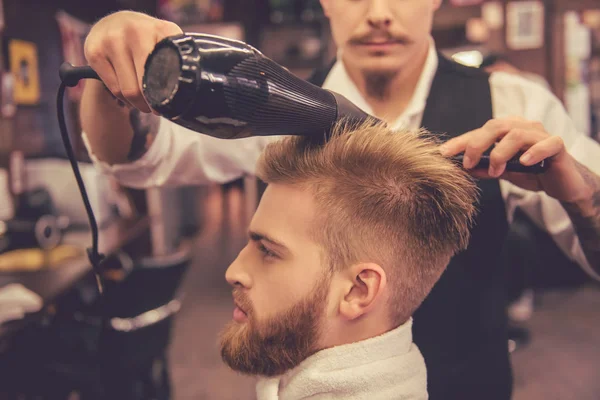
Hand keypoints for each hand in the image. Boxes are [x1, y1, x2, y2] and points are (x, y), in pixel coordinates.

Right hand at [84, 11, 181, 112]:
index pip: (166, 72)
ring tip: (143, 102)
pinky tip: (128, 93)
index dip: (167, 94)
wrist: (114, 22)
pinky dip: (123, 98)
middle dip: (152, 103)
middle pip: (145, 86)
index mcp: (159, 30)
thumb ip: (178, 58)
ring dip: (138, 104)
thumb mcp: (166, 40)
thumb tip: (187, 90)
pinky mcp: (94, 52)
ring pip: (128, 91)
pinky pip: (114, 89)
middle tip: (156, 108)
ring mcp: (111, 41)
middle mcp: (134, 31)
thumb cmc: (147, 38)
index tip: (169, 104)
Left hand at [440, 117, 593, 202]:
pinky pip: (547, 143)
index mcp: (506, 130)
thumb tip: (463, 167)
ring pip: (517, 134)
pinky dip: (534, 152)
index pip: (479, 131)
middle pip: (496, 125)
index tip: (442, 153)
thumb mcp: (503, 172)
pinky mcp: (557, 145)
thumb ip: (484, 168)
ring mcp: (540, 134)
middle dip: (477, 144)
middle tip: (468, 163)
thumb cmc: (530, 172)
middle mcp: (522, 127)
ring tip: (495, 171)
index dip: (460, 142)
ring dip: (501, 153)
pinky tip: (525, 162)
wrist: (561, 182)